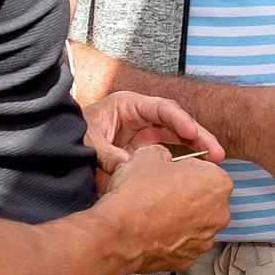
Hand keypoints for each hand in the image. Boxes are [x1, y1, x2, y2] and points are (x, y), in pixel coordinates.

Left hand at [84, 91, 223, 185]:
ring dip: (197, 147)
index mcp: (129, 104)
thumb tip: (129, 166)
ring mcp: (144, 131)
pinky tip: (197, 169)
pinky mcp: (145, 147)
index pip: (162, 108)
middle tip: (217, 152)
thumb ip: (108, 153)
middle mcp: (141, 115)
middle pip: (177, 122)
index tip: (193, 133)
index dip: (180, 120)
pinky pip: (169, 150)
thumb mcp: (87, 142)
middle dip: (199, 135)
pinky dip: (183, 159)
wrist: (58, 145)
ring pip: (178, 136)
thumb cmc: (73, 135)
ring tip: (216, 161)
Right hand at [98, 145, 232, 272]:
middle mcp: (219, 213)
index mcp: (218, 183)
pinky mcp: (189, 258)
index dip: (183, 168)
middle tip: (161, 192)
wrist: (118, 232)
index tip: (170, 172)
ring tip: (154, 212)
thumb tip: (161, 155)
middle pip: (205, 198)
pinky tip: (154, 230)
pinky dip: (172, 238)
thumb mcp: (147, 155)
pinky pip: (183, 243)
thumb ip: (163, 152)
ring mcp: (205, 238)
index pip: (205, 170)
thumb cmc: (136, 195)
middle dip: (185, 194)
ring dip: (180, 217)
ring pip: (195, 222)